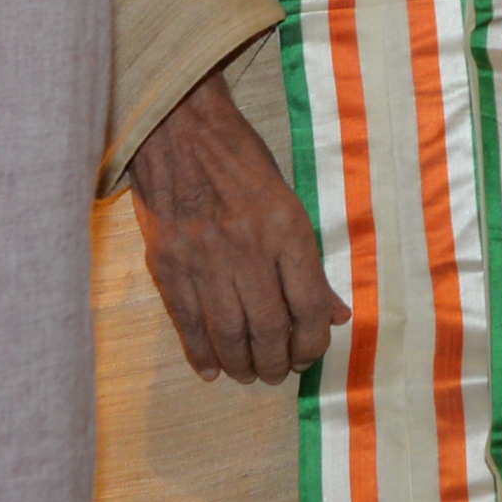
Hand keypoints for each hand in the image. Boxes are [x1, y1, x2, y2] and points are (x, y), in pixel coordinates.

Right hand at [128, 67, 345, 383]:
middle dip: (277, 363)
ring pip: (228, 333)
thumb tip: (335, 315)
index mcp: (285, 228)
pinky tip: (212, 369)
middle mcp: (247, 247)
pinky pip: (187, 322)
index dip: (313, 342)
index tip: (310, 354)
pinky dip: (200, 352)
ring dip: (242, 364)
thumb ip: (310, 262)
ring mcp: (203, 258)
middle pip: (268, 328)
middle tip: (278, 372)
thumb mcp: (288, 200)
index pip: (308, 305)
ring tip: (249, 373)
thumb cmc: (240, 160)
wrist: (178, 129)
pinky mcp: (167, 263)